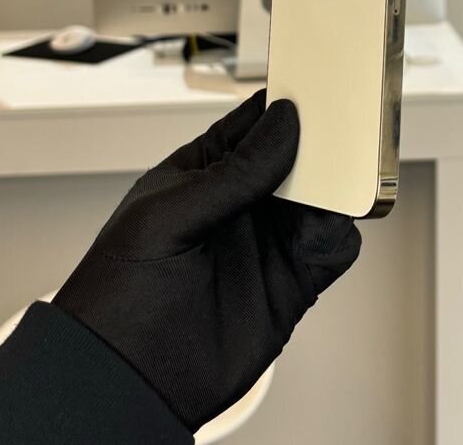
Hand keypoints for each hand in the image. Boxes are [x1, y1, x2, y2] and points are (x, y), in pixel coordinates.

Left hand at [53, 90, 360, 431]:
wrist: (124, 381)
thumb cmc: (118, 296)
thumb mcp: (168, 219)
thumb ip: (232, 174)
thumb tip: (284, 125)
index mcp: (204, 173)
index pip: (255, 123)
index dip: (287, 102)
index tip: (319, 81)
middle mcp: (241, 204)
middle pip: (299, 157)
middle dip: (324, 142)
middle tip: (344, 131)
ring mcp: (267, 243)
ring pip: (322, 200)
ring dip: (337, 188)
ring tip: (339, 182)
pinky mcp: (291, 284)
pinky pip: (331, 249)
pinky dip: (339, 236)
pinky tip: (325, 233)